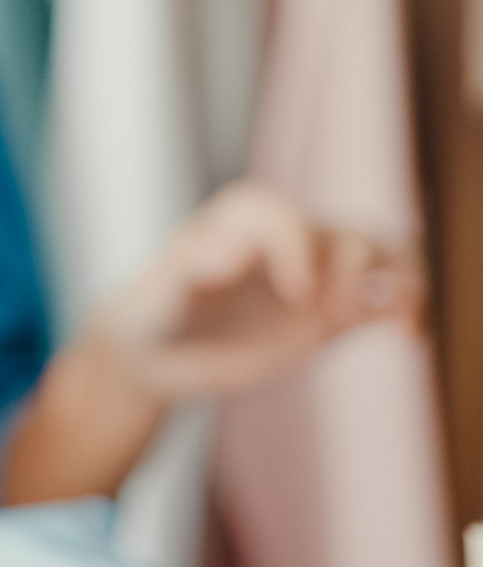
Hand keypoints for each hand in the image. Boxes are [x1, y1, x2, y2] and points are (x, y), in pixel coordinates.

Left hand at [91, 180, 422, 401]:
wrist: (164, 348)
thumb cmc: (157, 312)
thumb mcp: (163, 294)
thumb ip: (191, 268)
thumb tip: (224, 246)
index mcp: (244, 219)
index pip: (285, 219)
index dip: (300, 249)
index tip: (298, 293)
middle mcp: (289, 239)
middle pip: (346, 235)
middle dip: (353, 270)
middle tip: (328, 315)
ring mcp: (318, 273)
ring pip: (380, 257)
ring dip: (400, 281)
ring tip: (398, 320)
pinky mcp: (335, 311)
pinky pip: (385, 298)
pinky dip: (406, 309)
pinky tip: (408, 337)